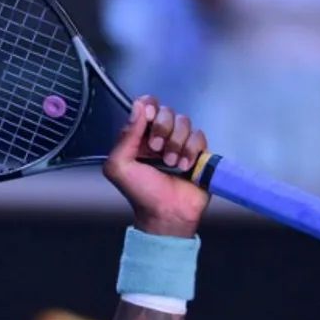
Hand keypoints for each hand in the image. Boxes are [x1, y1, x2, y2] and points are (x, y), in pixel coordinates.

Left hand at [103, 96, 210, 238]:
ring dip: (176, 143)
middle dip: (162, 129)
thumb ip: (125, 135)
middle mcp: (159, 135)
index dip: (149, 108)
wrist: (167, 213)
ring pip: (184, 122)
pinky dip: (191, 151)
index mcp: (138, 136)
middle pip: (167, 111)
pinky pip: (199, 136)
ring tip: (171, 163)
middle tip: (156, 150)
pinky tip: (185, 167)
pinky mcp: (198, 151)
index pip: (146, 105)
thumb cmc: (140, 192)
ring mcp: (180, 142)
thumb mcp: (120, 166)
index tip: (149, 120)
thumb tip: (137, 106)